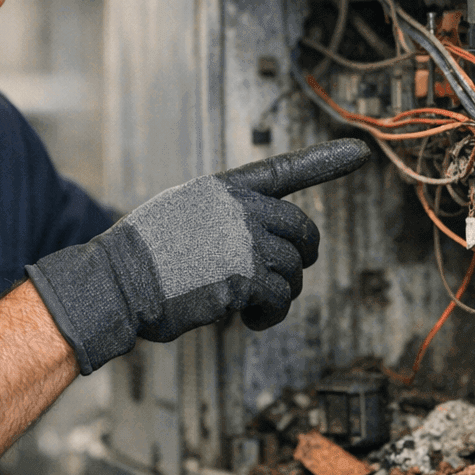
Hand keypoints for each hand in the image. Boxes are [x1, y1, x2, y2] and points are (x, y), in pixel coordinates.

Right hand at [26, 138, 370, 373]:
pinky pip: (280, 299)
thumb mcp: (177, 216)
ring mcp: (244, 240)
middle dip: (303, 257)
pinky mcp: (245, 277)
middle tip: (287, 278)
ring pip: (293, 270)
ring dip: (280, 295)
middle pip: (302, 230)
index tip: (359, 153)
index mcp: (222, 189)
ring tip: (253, 308)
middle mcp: (238, 209)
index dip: (325, 161)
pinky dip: (270, 315)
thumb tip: (252, 241)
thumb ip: (218, 218)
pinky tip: (248, 321)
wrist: (115, 282)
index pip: (283, 170)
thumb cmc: (139, 259)